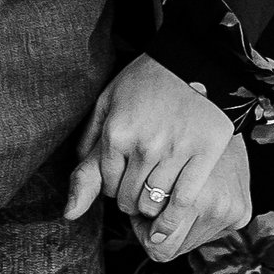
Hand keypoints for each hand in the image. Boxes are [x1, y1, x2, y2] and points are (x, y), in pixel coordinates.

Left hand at [66, 55, 249, 261]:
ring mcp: (175, 150)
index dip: (115, 185)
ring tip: (156, 192)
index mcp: (116, 133)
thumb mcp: (107, 106)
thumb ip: (87, 153)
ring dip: (152, 206)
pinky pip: (184, 200)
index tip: (125, 175)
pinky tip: (171, 212)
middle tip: (141, 185)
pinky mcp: (204, 153)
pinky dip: (174, 214)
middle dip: (130, 198)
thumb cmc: (145, 82)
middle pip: (128, 198)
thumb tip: (69, 212)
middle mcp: (143, 145)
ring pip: (153, 203)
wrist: (192, 59)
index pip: (107, 184)